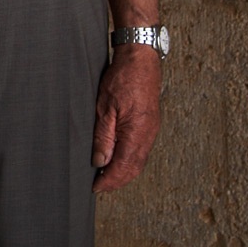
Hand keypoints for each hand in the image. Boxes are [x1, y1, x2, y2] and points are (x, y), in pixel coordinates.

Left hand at [91, 46, 161, 192]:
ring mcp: (151, 129)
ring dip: (124, 172)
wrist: (141, 58)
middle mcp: (148, 135)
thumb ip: (103, 137)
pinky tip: (119, 158)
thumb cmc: (123, 78)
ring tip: (107, 176)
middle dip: (117, 181)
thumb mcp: (105, 107)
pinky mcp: (151, 123)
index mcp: (137, 133)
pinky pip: (142, 149)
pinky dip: (131, 160)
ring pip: (139, 160)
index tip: (96, 188)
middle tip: (100, 187)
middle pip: (134, 168)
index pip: (123, 167)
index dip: (109, 181)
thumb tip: (100, 162)